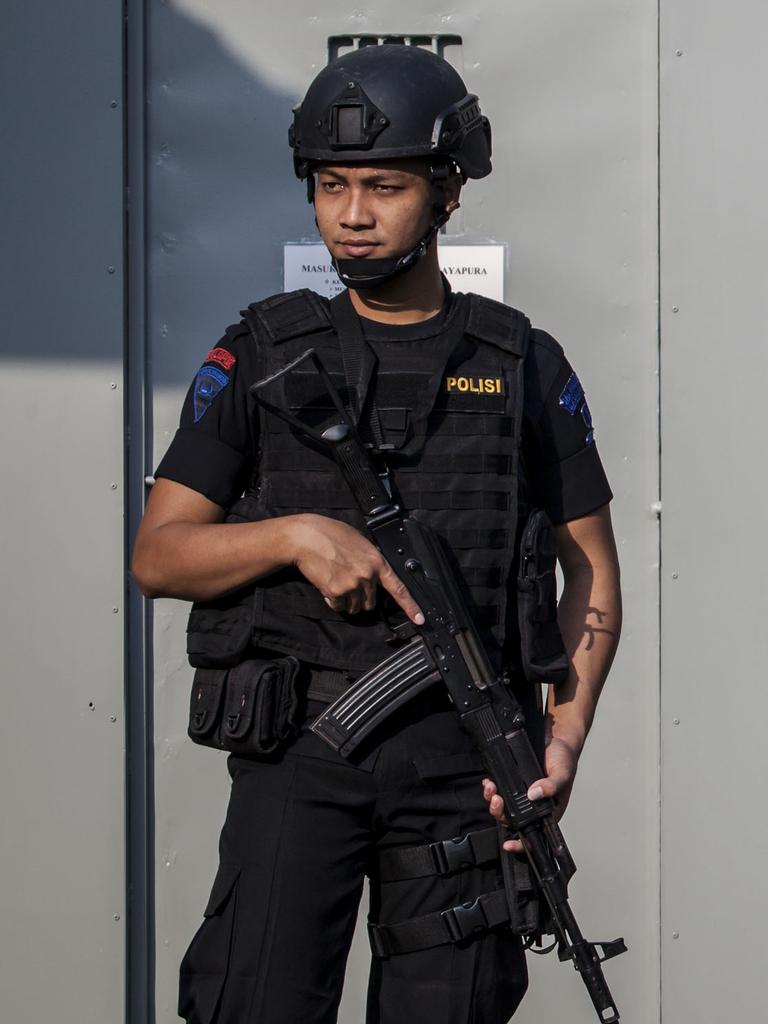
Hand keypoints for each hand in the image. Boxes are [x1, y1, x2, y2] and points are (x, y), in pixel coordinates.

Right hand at [289, 513, 423, 623]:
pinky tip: (326, 583)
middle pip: (371, 602)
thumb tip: (372, 574)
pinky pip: (338, 606)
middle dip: (361, 598)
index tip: (420, 619)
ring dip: (346, 600)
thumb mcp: (358, 541)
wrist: (306, 537)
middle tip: (348, 582)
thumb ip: (369, 559)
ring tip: (335, 579)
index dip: (411, 606)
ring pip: (354, 607)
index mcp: (376, 561)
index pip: (398, 588)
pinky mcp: (336, 592)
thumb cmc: (329, 535)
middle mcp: (367, 575)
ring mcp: (352, 584)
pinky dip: (332, 600)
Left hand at [482, 736, 578, 852]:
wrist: (556, 740)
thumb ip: (552, 785)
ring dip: (493, 799)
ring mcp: (522, 795)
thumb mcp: (562, 773)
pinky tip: (490, 781)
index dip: (521, 844)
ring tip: (491, 787)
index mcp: (548, 812)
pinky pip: (499, 790)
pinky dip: (492, 787)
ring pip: (503, 807)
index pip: (534, 834)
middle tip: (497, 800)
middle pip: (512, 820)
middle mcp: (533, 806)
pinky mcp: (513, 782)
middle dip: (500, 813)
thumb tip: (535, 794)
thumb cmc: (564, 760)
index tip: (509, 845)